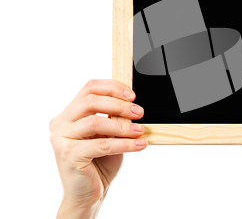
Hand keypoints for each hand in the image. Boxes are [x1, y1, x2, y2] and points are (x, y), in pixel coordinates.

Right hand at [50, 79, 147, 218]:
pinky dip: (124, 144)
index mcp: (69, 114)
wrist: (88, 194)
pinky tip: (138, 145)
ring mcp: (61, 138)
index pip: (89, 88)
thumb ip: (114, 118)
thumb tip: (132, 106)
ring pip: (95, 122)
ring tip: (140, 130)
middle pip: (90, 101)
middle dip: (119, 104)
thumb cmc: (99, 163)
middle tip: (139, 112)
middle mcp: (61, 123)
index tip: (132, 95)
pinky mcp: (68, 154)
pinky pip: (101, 145)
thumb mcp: (109, 135)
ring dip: (123, 126)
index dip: (113, 87)